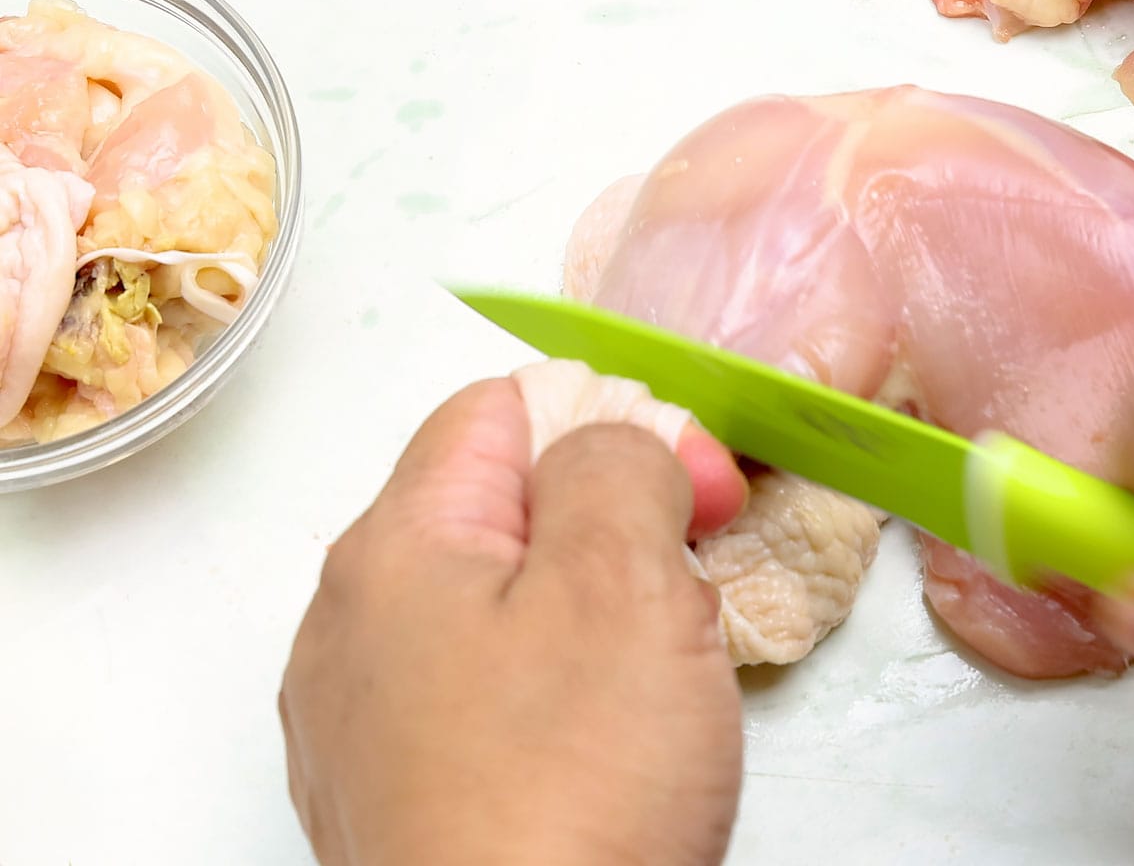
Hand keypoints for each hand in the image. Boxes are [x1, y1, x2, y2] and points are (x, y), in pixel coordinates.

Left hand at [280, 379, 741, 865]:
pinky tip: (612, 759)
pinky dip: (563, 707)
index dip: (618, 424)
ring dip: (599, 625)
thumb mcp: (623, 582)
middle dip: (617, 533)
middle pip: (504, 512)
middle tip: (690, 597)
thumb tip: (620, 443)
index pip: (502, 409)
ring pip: (506, 613)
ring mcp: (372, 725)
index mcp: (394, 548)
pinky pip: (496, 705)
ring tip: (658, 692)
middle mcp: (358, 629)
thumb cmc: (564, 800)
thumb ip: (620, 466)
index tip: (698, 492)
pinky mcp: (407, 802)